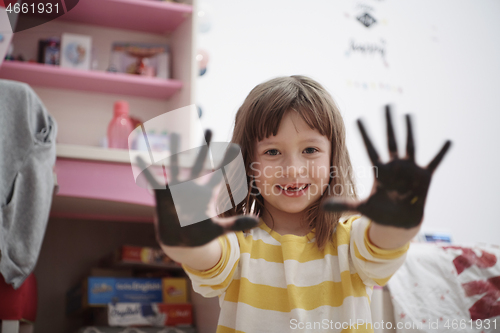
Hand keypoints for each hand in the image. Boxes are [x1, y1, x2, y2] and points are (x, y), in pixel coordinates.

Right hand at [136, 130, 258, 246]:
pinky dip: (146, 169)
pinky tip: (139, 157)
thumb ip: (236, 224)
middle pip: (200, 161)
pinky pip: (153, 180)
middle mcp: (193, 186)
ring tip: (175, 134)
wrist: (181, 242)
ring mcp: (177, 189)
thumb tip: (256, 221)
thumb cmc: (202, 233)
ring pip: (176, 166)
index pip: (220, 173)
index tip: (236, 146)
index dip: (227, 160)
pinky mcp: (163, 196)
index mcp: (207, 192)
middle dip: (205, 145)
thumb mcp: (220, 229)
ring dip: (175, 150)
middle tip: (210, 127)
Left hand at [322, 105, 451, 228]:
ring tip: (408, 114)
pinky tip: (448, 141)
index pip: (370, 148)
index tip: (358, 118)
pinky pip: (434, 162)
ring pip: (409, 145)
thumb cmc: (380, 212)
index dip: (365, 134)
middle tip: (387, 103)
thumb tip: (322, 207)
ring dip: (409, 130)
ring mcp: (410, 169)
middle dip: (388, 122)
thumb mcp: (361, 208)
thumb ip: (343, 205)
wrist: (399, 222)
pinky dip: (441, 153)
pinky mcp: (424, 177)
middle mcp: (395, 165)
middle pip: (390, 139)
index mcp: (380, 170)